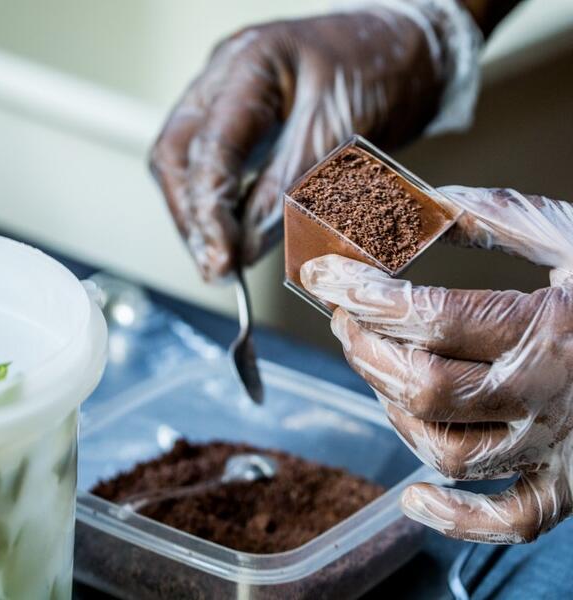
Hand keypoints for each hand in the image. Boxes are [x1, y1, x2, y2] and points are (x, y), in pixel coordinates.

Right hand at [149, 6, 451, 280]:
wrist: (411, 51)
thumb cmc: (384, 68)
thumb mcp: (339, 132)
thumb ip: (287, 188)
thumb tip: (247, 246)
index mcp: (246, 64)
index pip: (208, 146)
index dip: (208, 210)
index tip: (222, 258)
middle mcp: (224, 78)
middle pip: (176, 157)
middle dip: (191, 217)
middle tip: (215, 266)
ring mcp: (227, 99)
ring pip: (186, 167)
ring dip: (200, 218)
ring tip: (222, 261)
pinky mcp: (243, 124)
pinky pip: (216, 170)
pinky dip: (221, 207)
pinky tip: (233, 236)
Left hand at [301, 186, 572, 542]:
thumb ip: (499, 219)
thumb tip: (424, 203)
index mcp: (549, 326)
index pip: (427, 315)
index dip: (361, 293)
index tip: (320, 275)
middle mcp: (548, 393)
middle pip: (423, 386)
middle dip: (365, 349)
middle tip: (346, 320)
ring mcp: (559, 446)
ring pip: (446, 450)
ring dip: (391, 410)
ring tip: (379, 372)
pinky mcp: (572, 484)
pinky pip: (509, 519)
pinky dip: (455, 517)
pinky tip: (414, 495)